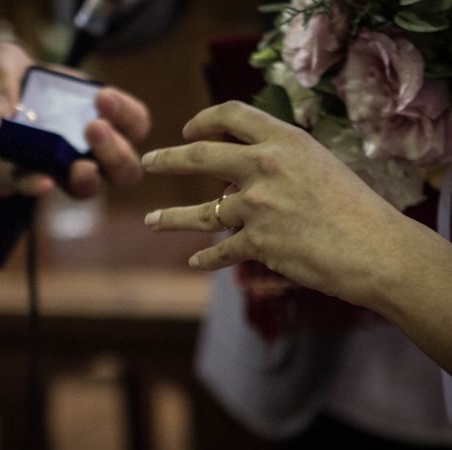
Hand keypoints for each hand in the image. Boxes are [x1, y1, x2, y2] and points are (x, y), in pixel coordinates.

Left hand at [0, 42, 149, 198]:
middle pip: (127, 168)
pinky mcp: (35, 180)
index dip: (127, 113)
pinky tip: (41, 179)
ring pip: (92, 188)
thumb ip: (8, 67)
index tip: (102, 97)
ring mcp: (66, 172)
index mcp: (105, 118)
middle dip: (116, 151)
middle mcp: (94, 153)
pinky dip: (40, 186)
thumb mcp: (11, 62)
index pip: (136, 123)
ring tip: (80, 166)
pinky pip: (41, 189)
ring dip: (90, 178)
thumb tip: (6, 102)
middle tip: (94, 128)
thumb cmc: (17, 84)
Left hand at [142, 101, 424, 304]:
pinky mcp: (257, 243)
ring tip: (151, 221)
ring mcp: (257, 206)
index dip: (205, 120)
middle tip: (148, 162)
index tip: (188, 130)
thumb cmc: (355, 206)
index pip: (232, 115)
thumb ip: (277, 161)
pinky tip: (195, 262)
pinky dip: (207, 259)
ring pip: (201, 212)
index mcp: (284, 140)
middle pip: (200, 157)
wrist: (375, 248)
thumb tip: (236, 172)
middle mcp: (264, 167)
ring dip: (171, 218)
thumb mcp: (318, 163)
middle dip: (167, 159)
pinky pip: (221, 251)